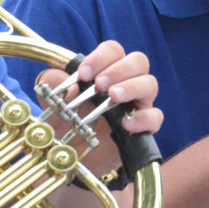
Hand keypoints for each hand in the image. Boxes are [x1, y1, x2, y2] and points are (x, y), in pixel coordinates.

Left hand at [41, 40, 162, 134]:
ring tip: (113, 96)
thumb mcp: (55, 105)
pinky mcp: (144, 127)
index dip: (101, 57)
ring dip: (131, 86)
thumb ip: (53, 88)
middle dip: (119, 69)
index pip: (114, 50)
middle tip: (100, 83)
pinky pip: (155, 117)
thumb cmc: (68, 124)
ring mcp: (138, 104)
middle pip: (138, 61)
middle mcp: (126, 83)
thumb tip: (55, 77)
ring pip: (150, 84)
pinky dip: (143, 118)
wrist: (73, 157)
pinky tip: (126, 123)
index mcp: (107, 71)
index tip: (84, 73)